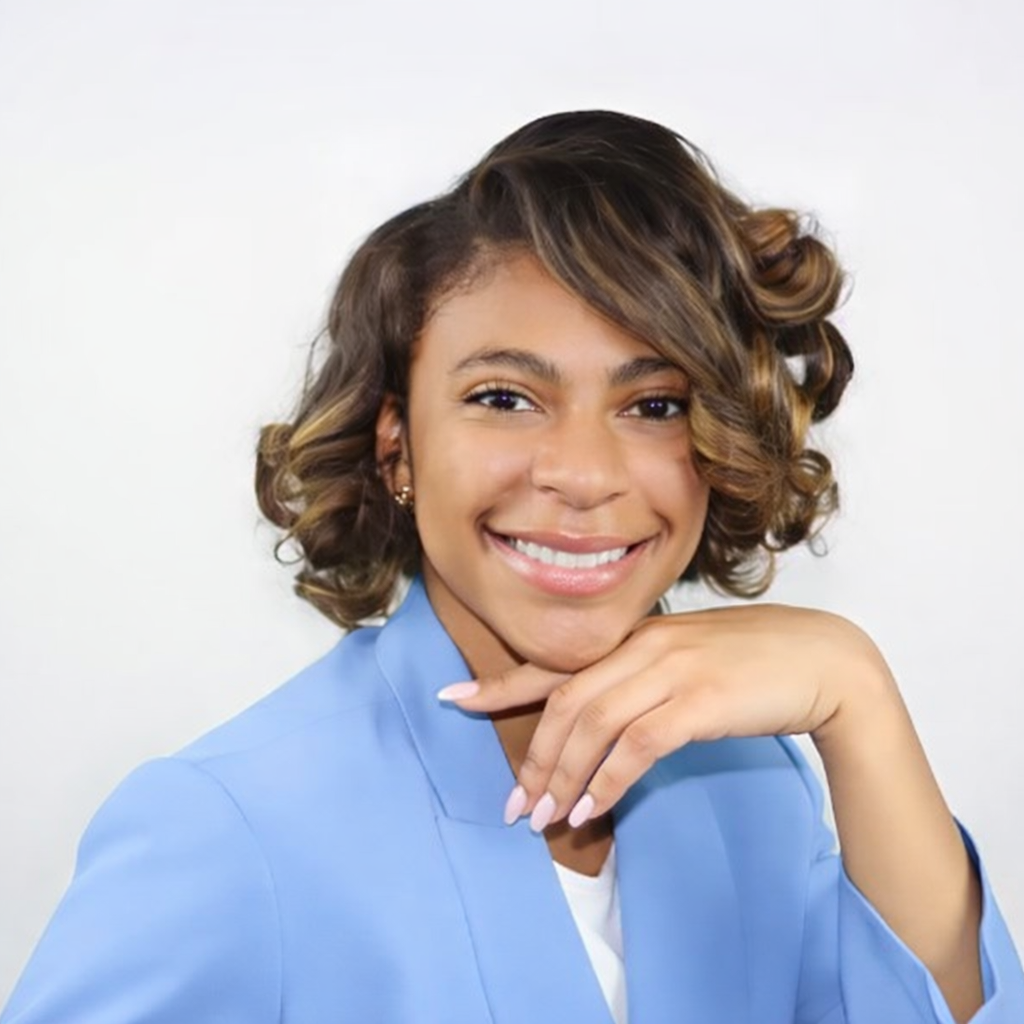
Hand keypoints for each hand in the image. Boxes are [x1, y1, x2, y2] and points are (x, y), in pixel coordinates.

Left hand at [439, 603, 894, 830]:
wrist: (824, 660)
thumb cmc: (754, 663)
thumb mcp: (686, 661)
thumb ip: (640, 681)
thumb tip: (600, 730)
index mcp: (634, 637)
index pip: (553, 664)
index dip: (499, 684)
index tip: (454, 699)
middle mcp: (642, 646)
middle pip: (564, 704)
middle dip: (533, 759)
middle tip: (514, 805)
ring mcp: (669, 669)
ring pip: (591, 725)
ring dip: (562, 777)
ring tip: (544, 819)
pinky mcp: (697, 701)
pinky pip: (636, 745)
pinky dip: (608, 781)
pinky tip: (593, 810)